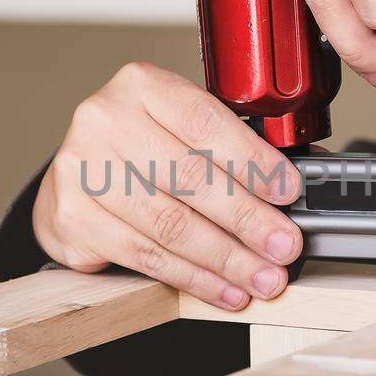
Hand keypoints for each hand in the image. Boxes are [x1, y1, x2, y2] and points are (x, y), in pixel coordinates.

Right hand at [34, 63, 301, 309]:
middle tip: (285, 247)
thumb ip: (234, 144)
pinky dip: (193, 279)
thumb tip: (302, 177)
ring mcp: (80, 170)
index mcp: (141, 86)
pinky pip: (146, 257)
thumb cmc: (141, 148)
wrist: (74, 176)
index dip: (252, 161)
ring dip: (225, 260)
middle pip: (190, 178)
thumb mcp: (182, 126)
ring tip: (262, 277)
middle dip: (248, 220)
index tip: (289, 192)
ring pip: (169, 225)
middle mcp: (104, 121)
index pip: (205, 122)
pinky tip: (223, 288)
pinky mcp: (72, 220)